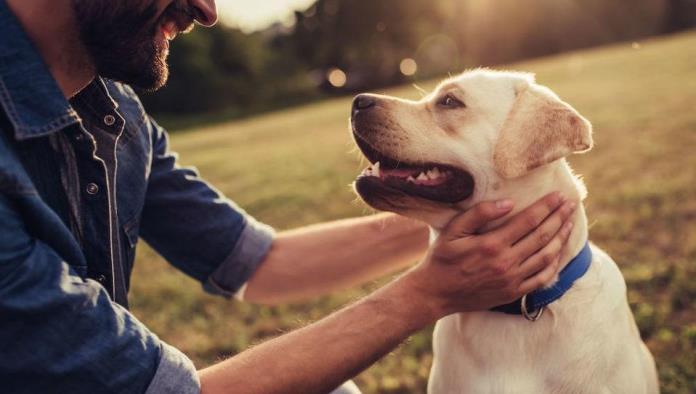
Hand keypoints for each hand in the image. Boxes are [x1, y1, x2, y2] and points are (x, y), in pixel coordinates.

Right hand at [402, 192, 576, 317]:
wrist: (436, 293)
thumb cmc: (442, 258)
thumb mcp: (453, 231)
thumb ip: (479, 214)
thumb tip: (508, 203)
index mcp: (492, 244)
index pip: (528, 221)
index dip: (546, 207)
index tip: (559, 195)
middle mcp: (506, 263)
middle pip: (542, 236)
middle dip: (559, 218)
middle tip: (571, 204)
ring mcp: (512, 280)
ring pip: (546, 256)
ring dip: (561, 238)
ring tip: (569, 223)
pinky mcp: (513, 292)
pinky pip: (541, 278)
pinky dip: (555, 264)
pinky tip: (559, 252)